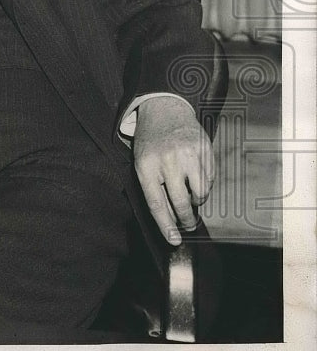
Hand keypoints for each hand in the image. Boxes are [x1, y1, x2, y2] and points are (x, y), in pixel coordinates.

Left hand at [133, 97, 214, 244]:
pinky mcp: (204, 151)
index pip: (157, 204)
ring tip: (190, 193)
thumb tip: (170, 219)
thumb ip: (153, 188)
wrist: (165, 109)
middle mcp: (167, 161)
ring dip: (196, 200)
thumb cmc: (151, 142)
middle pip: (180, 203)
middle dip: (186, 219)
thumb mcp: (142, 162)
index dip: (166, 225)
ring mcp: (187, 155)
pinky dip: (204, 185)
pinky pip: (209, 180)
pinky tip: (196, 176)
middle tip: (188, 226)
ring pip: (199, 194)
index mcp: (146, 166)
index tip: (174, 240)